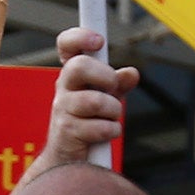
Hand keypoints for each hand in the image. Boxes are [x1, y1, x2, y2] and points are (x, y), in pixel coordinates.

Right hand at [25, 27, 137, 180]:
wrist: (68, 157)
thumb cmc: (87, 122)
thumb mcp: (106, 98)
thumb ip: (119, 84)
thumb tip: (132, 73)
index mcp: (73, 74)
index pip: (66, 45)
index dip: (79, 37)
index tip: (99, 41)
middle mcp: (64, 88)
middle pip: (79, 66)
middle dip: (105, 77)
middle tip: (113, 89)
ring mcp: (62, 109)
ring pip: (95, 101)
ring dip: (113, 110)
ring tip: (110, 117)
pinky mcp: (67, 132)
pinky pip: (100, 127)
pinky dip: (110, 131)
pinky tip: (105, 133)